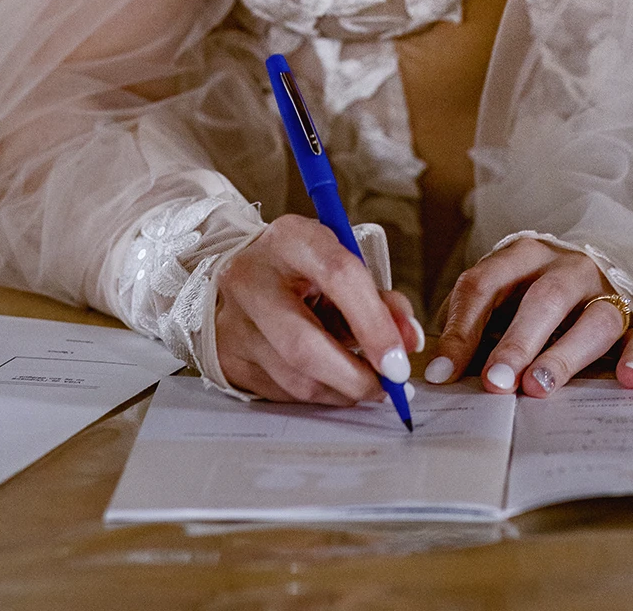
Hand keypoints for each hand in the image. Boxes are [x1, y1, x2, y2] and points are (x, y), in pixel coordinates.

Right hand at [215, 215, 422, 402]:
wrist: (243, 270)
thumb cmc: (301, 268)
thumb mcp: (341, 264)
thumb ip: (379, 300)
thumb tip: (407, 341)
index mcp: (289, 239)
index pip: (338, 276)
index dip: (374, 323)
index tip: (399, 359)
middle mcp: (251, 278)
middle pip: (304, 344)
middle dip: (354, 375)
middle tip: (387, 387)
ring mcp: (232, 321)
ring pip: (293, 377)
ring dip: (339, 391)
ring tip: (363, 384)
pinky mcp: (225, 357)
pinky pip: (280, 392)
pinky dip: (314, 394)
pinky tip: (329, 382)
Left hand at [426, 238, 632, 396]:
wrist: (604, 262)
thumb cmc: (537, 290)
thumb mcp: (502, 292)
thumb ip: (473, 321)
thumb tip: (441, 369)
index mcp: (525, 255)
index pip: (486, 284)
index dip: (462, 328)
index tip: (443, 374)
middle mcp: (568, 268)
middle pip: (543, 299)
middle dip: (516, 342)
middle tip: (495, 382)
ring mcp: (607, 291)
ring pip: (594, 318)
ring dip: (566, 353)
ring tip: (539, 386)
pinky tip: (627, 380)